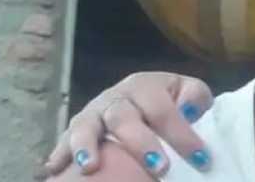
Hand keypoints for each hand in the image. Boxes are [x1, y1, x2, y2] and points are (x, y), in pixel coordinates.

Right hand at [44, 72, 213, 176]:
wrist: (142, 96)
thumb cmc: (170, 100)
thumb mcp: (188, 92)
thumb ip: (194, 97)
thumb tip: (188, 110)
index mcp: (146, 85)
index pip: (164, 109)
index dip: (181, 134)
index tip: (201, 159)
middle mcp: (116, 96)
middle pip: (124, 117)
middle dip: (141, 143)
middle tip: (160, 168)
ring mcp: (93, 112)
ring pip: (86, 124)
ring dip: (87, 144)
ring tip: (90, 166)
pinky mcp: (76, 128)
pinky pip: (65, 138)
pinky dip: (60, 152)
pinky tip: (54, 168)